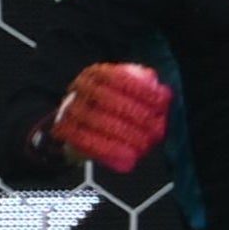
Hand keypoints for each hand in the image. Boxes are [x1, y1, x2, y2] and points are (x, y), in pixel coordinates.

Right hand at [54, 62, 170, 172]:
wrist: (83, 122)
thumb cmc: (115, 104)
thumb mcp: (129, 89)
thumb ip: (146, 87)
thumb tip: (164, 95)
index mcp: (97, 73)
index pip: (119, 78)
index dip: (142, 90)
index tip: (162, 104)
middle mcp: (80, 88)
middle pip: (108, 100)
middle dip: (137, 116)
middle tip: (156, 130)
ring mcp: (69, 108)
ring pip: (96, 121)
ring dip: (124, 134)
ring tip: (145, 144)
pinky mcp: (64, 129)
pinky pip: (84, 141)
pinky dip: (108, 149)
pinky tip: (128, 156)